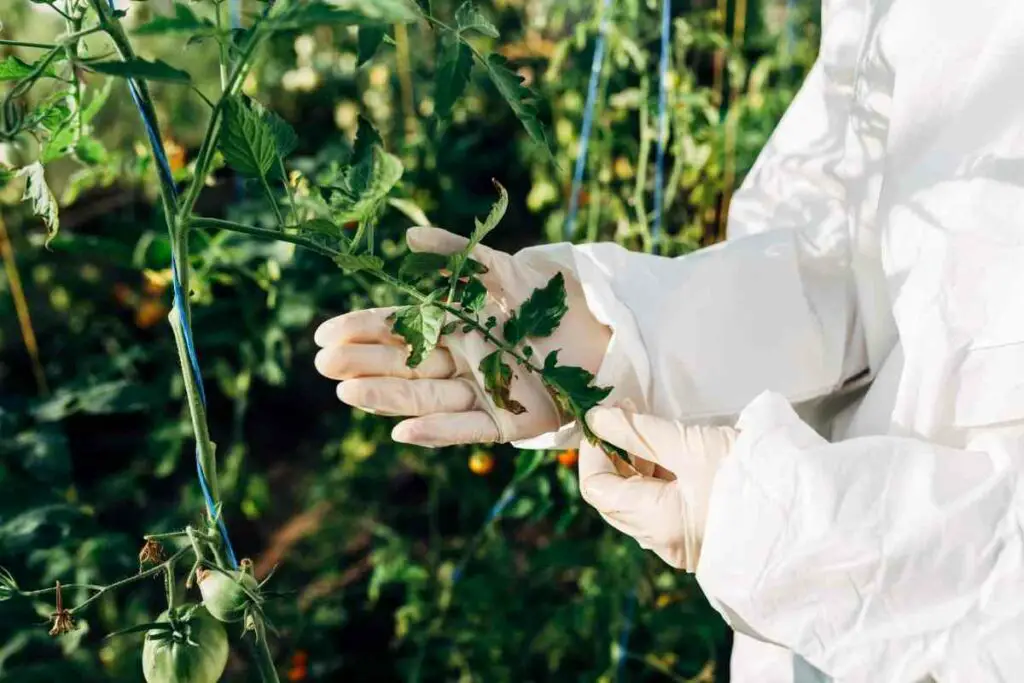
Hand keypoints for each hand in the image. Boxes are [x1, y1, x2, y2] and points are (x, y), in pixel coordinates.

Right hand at [313, 227, 611, 446]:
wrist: (603, 330)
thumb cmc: (549, 299)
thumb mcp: (503, 271)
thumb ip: (458, 255)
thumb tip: (409, 237)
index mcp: (455, 328)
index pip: (398, 330)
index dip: (362, 331)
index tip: (324, 334)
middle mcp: (461, 362)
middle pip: (404, 366)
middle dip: (364, 364)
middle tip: (323, 364)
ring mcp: (482, 394)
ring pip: (425, 397)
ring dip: (386, 396)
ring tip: (346, 393)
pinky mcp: (508, 423)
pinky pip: (465, 428)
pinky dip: (435, 430)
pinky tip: (401, 430)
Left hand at [578, 407, 736, 571]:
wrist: (812, 512)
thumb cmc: (750, 476)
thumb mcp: (690, 445)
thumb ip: (640, 433)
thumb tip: (597, 418)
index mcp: (655, 523)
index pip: (597, 489)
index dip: (593, 451)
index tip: (604, 417)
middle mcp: (662, 541)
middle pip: (614, 498)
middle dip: (613, 454)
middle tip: (626, 413)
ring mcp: (681, 542)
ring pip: (638, 502)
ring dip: (636, 463)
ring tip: (647, 424)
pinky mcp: (701, 536)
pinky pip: (662, 506)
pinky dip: (657, 477)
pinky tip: (668, 449)